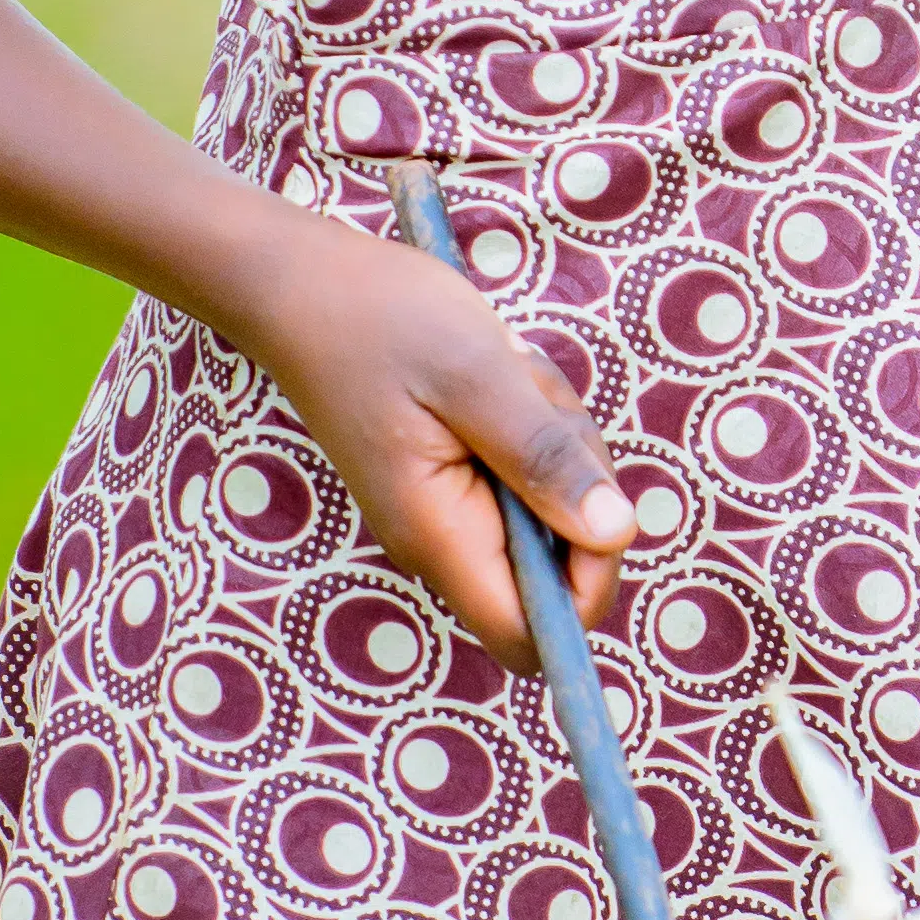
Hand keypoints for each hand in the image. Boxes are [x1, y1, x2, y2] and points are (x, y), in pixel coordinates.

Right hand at [213, 209, 636, 670]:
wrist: (303, 283)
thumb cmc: (382, 319)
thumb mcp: (479, 377)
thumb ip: (546, 459)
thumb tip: (616, 535)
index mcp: (439, 535)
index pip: (530, 636)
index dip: (586, 589)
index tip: (594, 501)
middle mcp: (440, 541)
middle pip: (554, 569)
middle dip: (577, 488)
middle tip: (535, 405)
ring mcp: (444, 510)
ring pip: (546, 512)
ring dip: (555, 442)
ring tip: (508, 376)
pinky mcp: (450, 478)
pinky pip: (523, 474)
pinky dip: (533, 426)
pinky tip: (501, 376)